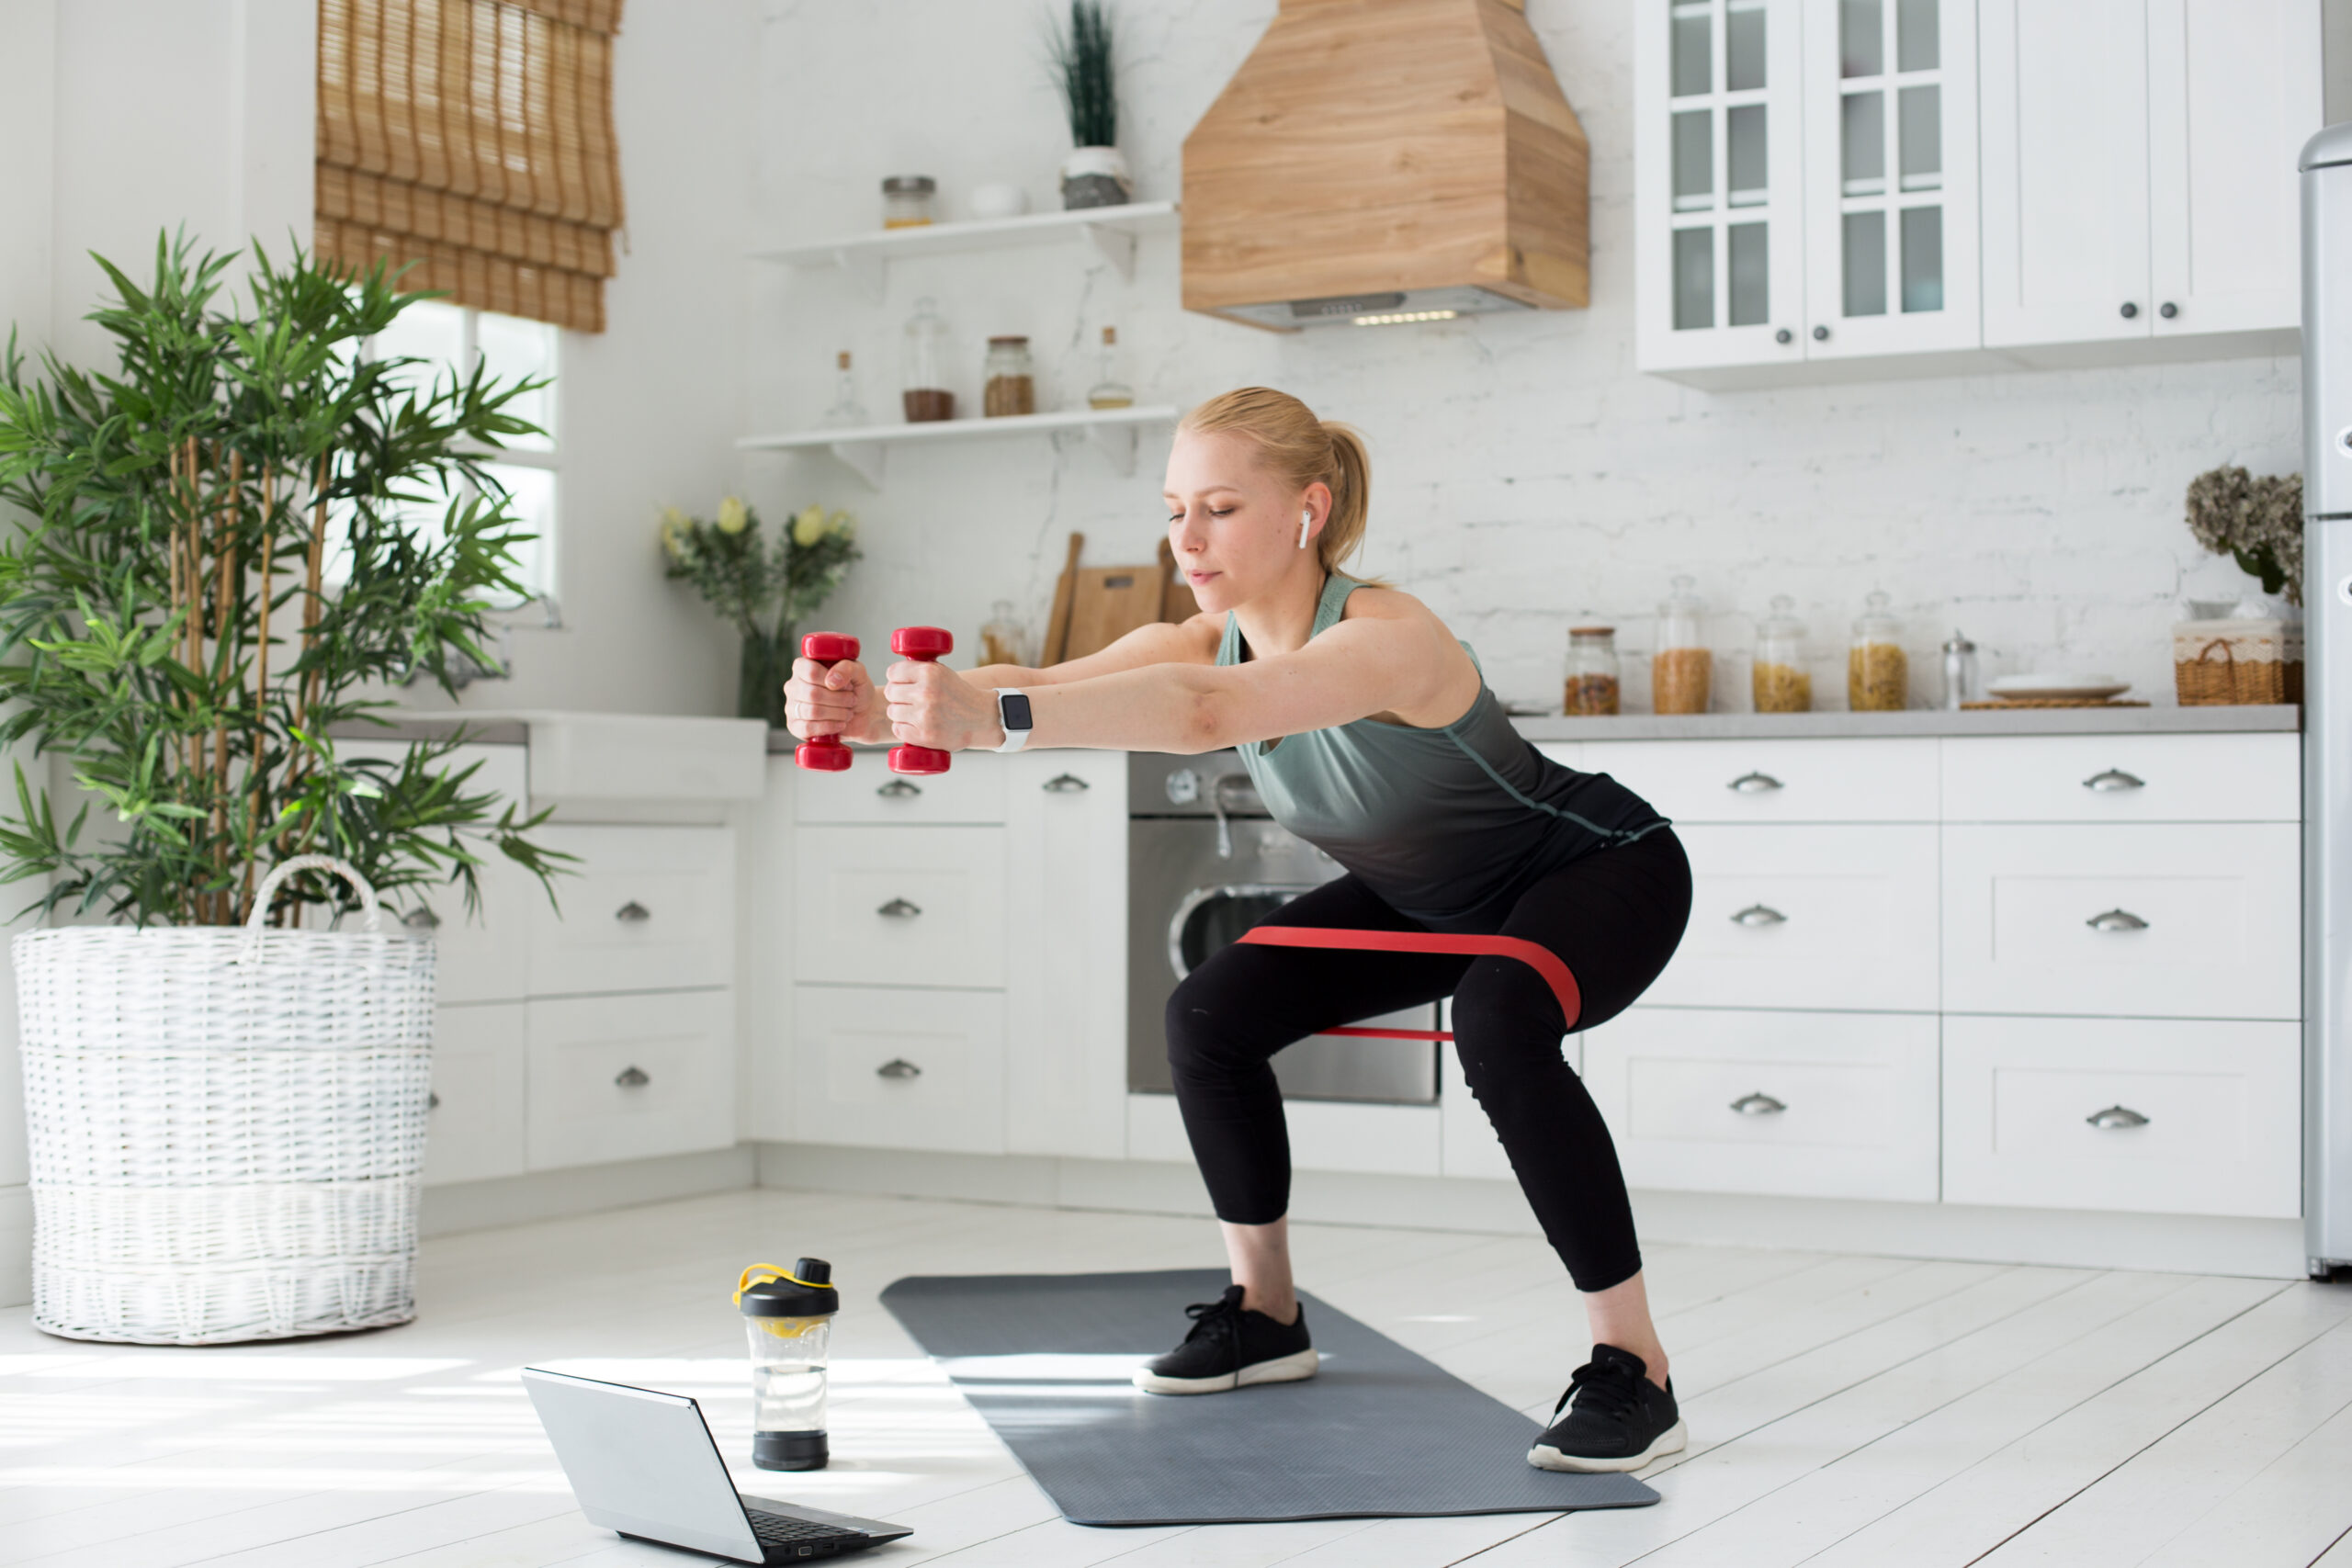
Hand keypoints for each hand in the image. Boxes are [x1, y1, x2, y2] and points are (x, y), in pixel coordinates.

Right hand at [783, 657, 888, 743]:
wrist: (862, 714)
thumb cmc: (856, 690)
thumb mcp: (858, 672)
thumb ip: (847, 668)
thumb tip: (831, 680)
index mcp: (803, 667)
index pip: (811, 672)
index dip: (832, 681)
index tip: (848, 686)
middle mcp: (793, 686)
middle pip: (813, 694)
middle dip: (839, 699)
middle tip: (851, 701)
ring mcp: (792, 707)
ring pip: (812, 711)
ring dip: (837, 713)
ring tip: (847, 712)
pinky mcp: (795, 726)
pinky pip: (807, 728)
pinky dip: (829, 727)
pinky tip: (840, 724)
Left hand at [884, 660, 1004, 752]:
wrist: (982, 718)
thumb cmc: (959, 695)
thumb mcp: (942, 673)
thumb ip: (919, 671)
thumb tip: (892, 674)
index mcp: (930, 673)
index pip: (893, 672)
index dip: (895, 678)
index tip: (901, 683)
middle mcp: (926, 693)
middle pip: (891, 692)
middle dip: (898, 696)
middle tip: (910, 700)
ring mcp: (924, 715)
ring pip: (892, 712)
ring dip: (901, 714)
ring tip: (916, 714)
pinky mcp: (924, 735)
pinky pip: (898, 729)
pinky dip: (904, 729)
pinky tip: (916, 726)